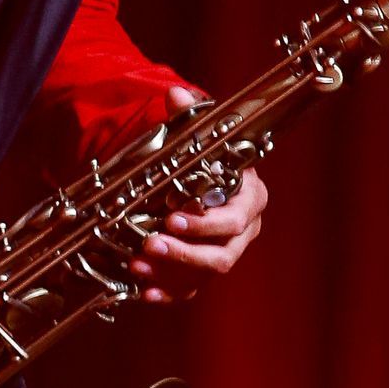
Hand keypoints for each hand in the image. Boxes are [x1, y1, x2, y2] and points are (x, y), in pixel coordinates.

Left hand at [131, 83, 268, 304]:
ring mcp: (226, 252)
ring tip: (138, 265)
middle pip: (224, 254)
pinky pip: (191, 290)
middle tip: (151, 243)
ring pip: (206, 273)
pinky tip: (144, 292)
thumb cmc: (206, 159)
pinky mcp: (205, 270)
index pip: (236, 219)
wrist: (204, 178)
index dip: (206, 223)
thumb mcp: (197, 136)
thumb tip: (176, 94)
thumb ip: (187, 118)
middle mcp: (244, 230)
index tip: (172, 217)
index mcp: (250, 198)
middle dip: (185, 252)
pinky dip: (168, 293)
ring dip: (172, 273)